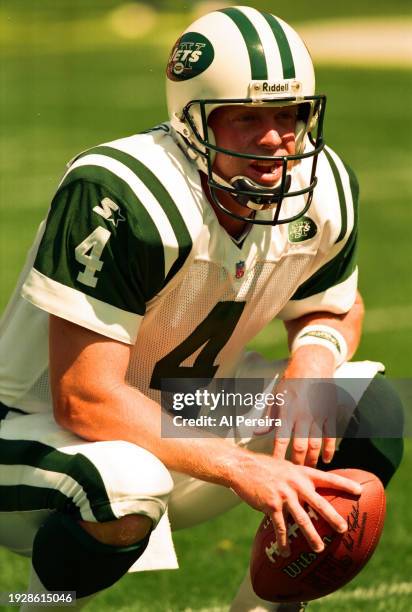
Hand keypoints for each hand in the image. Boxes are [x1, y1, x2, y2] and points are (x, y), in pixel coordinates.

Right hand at [230, 452, 360, 556]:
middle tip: (344, 529)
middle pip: (319, 503)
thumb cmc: (263, 467)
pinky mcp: (271, 505)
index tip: (359, 491)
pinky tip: (285, 552)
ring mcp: (284, 494)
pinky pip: (280, 527)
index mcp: (301, 473)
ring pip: (302, 519)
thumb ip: (298, 478)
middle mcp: (295, 483)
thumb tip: (309, 490)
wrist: (242, 466)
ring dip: (312, 536)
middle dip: (333, 517)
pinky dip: (283, 541)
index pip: (327, 478)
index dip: (344, 484)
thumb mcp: (285, 467)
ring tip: (319, 548)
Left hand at [272, 345, 337, 466]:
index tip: (276, 468)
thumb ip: (268, 417)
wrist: (312, 365)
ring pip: (316, 444)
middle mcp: (302, 415)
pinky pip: (331, 436)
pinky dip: (329, 450)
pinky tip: (327, 460)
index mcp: (286, 411)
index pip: (280, 439)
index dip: (278, 456)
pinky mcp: (330, 413)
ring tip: (309, 471)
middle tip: (294, 475)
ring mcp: (318, 415)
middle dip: (296, 463)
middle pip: (300, 446)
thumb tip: (256, 433)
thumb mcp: (276, 397)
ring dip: (313, 459)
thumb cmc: (291, 382)